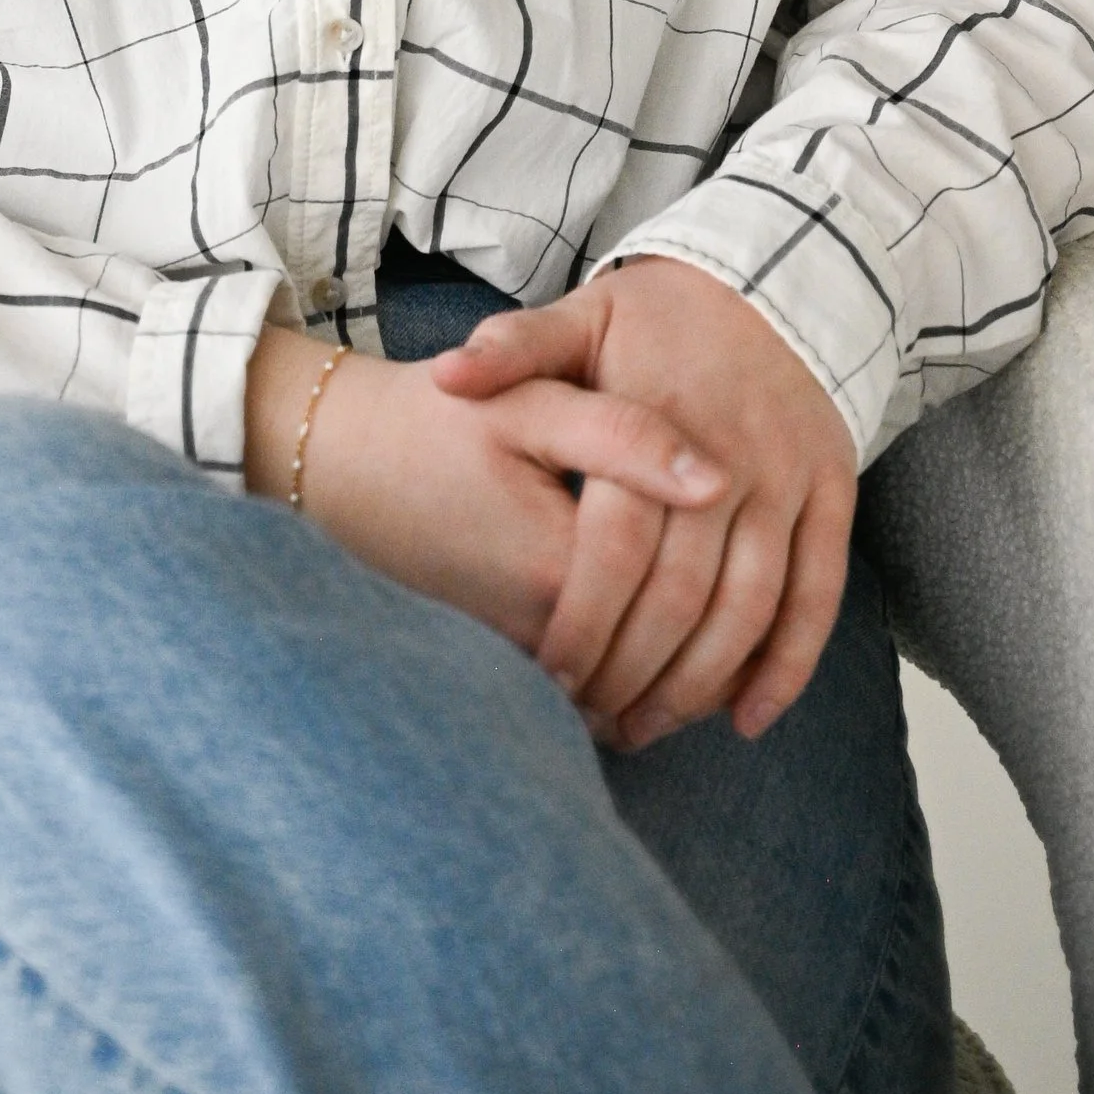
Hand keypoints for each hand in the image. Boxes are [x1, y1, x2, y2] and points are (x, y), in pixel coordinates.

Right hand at [242, 319, 727, 658]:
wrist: (331, 458)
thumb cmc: (431, 421)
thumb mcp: (529, 405)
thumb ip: (624, 436)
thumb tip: (720, 476)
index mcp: (561, 565)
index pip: (678, 609)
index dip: (731, 600)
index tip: (763, 561)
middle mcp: (538, 631)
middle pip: (653, 671)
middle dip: (706, 665)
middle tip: (755, 622)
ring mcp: (511, 651)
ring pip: (617, 688)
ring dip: (665, 677)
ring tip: (712, 635)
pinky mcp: (492, 654)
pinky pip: (576, 685)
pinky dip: (616, 673)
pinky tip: (645, 638)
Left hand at [432, 259, 855, 746]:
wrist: (777, 275)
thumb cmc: (661, 312)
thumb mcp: (583, 312)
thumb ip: (516, 347)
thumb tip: (445, 377)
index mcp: (659, 416)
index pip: (617, 546)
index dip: (583, 619)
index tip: (548, 673)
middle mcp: (731, 455)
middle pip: (682, 593)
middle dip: (635, 670)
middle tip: (592, 722)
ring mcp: (789, 479)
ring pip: (750, 607)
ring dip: (701, 683)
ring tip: (648, 729)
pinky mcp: (833, 493)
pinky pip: (819, 594)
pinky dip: (787, 664)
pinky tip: (744, 718)